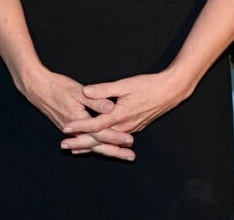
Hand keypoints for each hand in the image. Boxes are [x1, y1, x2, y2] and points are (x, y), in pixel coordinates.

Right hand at [24, 68, 134, 159]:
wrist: (36, 87)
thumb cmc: (56, 86)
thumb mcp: (77, 90)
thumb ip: (96, 100)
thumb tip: (112, 108)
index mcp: (78, 120)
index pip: (101, 133)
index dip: (116, 137)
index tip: (130, 141)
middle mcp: (74, 130)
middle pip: (97, 144)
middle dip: (114, 150)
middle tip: (131, 156)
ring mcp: (70, 131)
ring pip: (91, 145)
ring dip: (106, 150)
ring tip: (121, 155)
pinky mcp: (67, 128)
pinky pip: (83, 142)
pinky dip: (92, 147)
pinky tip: (98, 150)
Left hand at [63, 70, 187, 140]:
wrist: (170, 92)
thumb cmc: (148, 86)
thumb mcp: (125, 85)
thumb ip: (104, 90)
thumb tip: (86, 91)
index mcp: (120, 116)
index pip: (95, 125)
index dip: (80, 126)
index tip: (65, 128)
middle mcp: (125, 126)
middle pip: (99, 139)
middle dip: (81, 143)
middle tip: (64, 145)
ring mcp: (131, 129)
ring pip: (107, 141)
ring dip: (90, 144)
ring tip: (74, 148)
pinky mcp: (134, 127)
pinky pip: (115, 139)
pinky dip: (103, 142)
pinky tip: (96, 142)